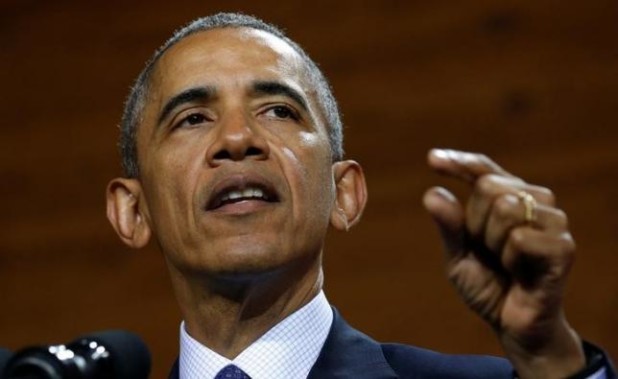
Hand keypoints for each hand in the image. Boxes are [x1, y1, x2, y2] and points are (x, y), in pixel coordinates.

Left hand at [423, 149, 585, 377]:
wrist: (513, 325)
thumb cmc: (488, 286)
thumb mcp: (458, 257)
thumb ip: (449, 226)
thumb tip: (432, 192)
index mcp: (508, 198)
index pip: (484, 170)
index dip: (459, 162)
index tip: (431, 160)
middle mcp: (534, 202)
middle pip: (489, 187)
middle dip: (475, 224)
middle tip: (488, 252)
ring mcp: (553, 222)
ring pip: (505, 208)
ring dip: (493, 243)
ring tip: (506, 263)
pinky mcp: (563, 246)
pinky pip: (520, 237)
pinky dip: (510, 259)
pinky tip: (521, 273)